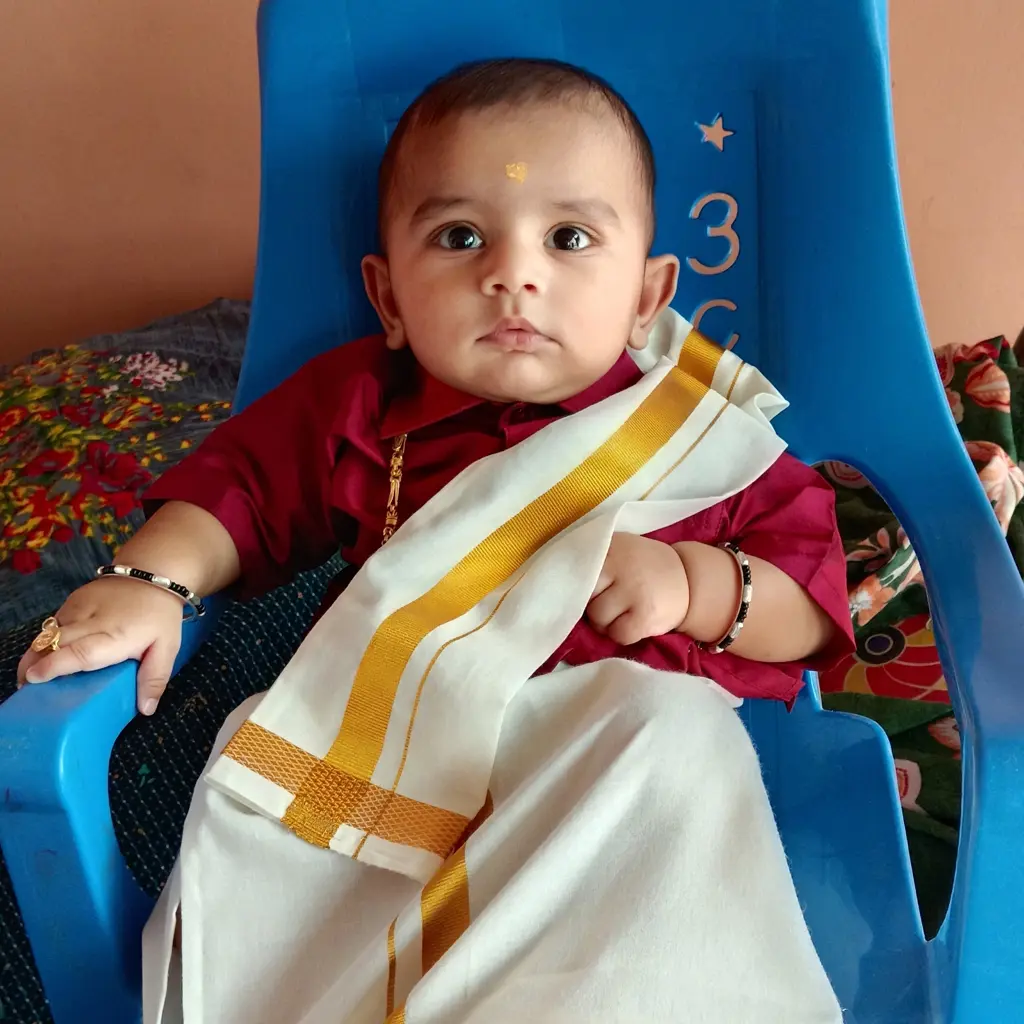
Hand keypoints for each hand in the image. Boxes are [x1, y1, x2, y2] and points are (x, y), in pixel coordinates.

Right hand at [17, 576, 185, 714]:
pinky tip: (47, 654)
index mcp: (116, 636)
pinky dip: (46, 639)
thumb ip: (154, 678)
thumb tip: (146, 709)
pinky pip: (53, 623)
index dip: (54, 666)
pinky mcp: (72, 601)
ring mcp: (79, 608)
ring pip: (48, 632)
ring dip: (36, 653)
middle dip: (34, 664)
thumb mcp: (167, 648)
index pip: (80, 652)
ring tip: (30, 675)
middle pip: (54, 643)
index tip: (33, 679)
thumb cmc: (160, 615)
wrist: (152, 573)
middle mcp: (92, 621)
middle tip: (26, 687)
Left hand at [586, 533, 689, 645]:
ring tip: (620, 613)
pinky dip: (621, 634)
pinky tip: (631, 623)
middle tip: (609, 601)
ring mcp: (633, 591)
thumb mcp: (620, 550)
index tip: (590, 589)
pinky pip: (618, 634)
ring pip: (597, 618)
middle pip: (584, 596)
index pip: (577, 570)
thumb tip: (563, 584)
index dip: (580, 585)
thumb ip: (595, 560)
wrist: (689, 579)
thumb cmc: (644, 567)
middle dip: (592, 603)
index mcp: (611, 547)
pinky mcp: (645, 617)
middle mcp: (620, 565)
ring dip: (605, 622)